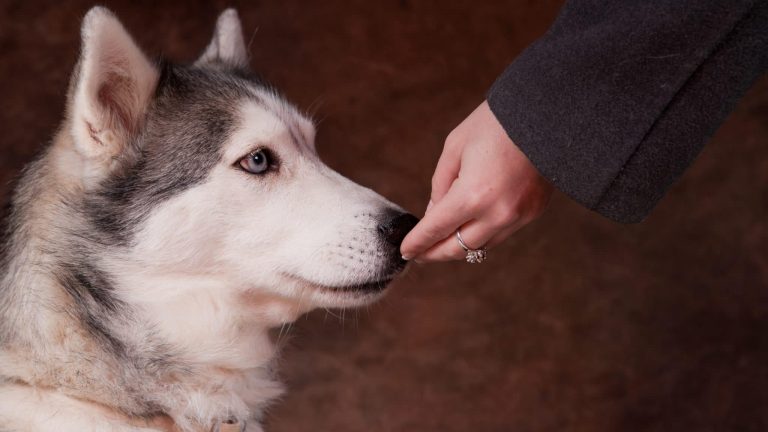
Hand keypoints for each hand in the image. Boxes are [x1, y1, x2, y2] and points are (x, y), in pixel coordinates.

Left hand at [400, 100, 552, 261]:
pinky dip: (483, 232)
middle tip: (420, 255)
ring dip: (460, 245)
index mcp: (473, 195)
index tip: (406, 251)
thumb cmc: (495, 123)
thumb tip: (433, 215)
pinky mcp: (534, 212)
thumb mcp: (455, 148)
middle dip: (435, 254)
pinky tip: (470, 225)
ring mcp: (519, 216)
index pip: (436, 230)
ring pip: (481, 245)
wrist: (546, 113)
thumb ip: (440, 186)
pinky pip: (501, 233)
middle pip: (459, 248)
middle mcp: (497, 213)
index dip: (418, 243)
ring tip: (442, 241)